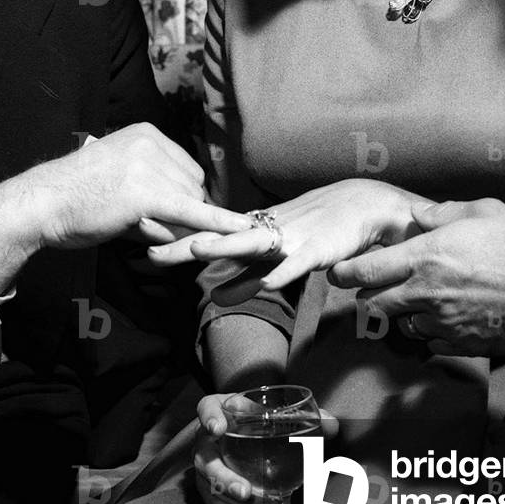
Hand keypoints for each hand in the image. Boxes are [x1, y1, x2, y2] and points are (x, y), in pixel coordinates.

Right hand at [34, 123, 250, 247]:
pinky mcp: (146, 193)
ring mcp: (149, 166)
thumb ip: (157, 184)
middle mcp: (152, 143)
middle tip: (139, 222)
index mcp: (146, 132)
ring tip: (131, 224)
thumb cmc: (77, 197)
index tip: (159, 210)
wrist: (42, 204)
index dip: (180, 197)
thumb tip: (194, 214)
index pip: (187, 169)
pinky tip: (242, 231)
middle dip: (178, 212)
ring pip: (189, 205)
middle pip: (193, 187)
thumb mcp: (121, 175)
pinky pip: (192, 213)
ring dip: (170, 226)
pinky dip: (218, 223)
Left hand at [149, 180, 431, 289]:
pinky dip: (283, 271)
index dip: (177, 234)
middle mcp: (267, 230)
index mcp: (255, 230)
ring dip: (225, 246)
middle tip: (150, 249)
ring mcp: (291, 238)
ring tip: (196, 250)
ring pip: (253, 242)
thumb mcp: (277, 258)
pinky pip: (297, 263)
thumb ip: (247, 279)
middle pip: (220, 237)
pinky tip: (268, 283)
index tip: (142, 233)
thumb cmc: (318, 229)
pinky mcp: (317, 250)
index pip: (210, 233)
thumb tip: (216, 298)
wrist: (363, 205)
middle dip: (185, 243)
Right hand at [193, 394, 338, 503]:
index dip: (210, 418)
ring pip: (215, 491)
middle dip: (224, 479)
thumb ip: (304, 417)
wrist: (237, 439)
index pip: (207, 409)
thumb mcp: (272, 413)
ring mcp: (206, 467)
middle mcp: (207, 440)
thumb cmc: (255, 422)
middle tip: (244, 492)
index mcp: (220, 411)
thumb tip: (332, 425)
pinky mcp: (209, 490)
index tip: (218, 428)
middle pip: (206, 460)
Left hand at [328, 199, 504, 357]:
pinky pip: (433, 343)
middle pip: (375, 304)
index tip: (337, 272)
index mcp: (425, 256)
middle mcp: (426, 292)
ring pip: (404, 325)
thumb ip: (443, 213)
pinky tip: (448, 320)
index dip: (346, 273)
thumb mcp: (483, 212)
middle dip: (370, 297)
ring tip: (421, 302)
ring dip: (406, 315)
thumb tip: (420, 214)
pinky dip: (434, 333)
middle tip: (375, 290)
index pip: (368, 270)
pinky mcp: (462, 344)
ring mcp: (443, 322)